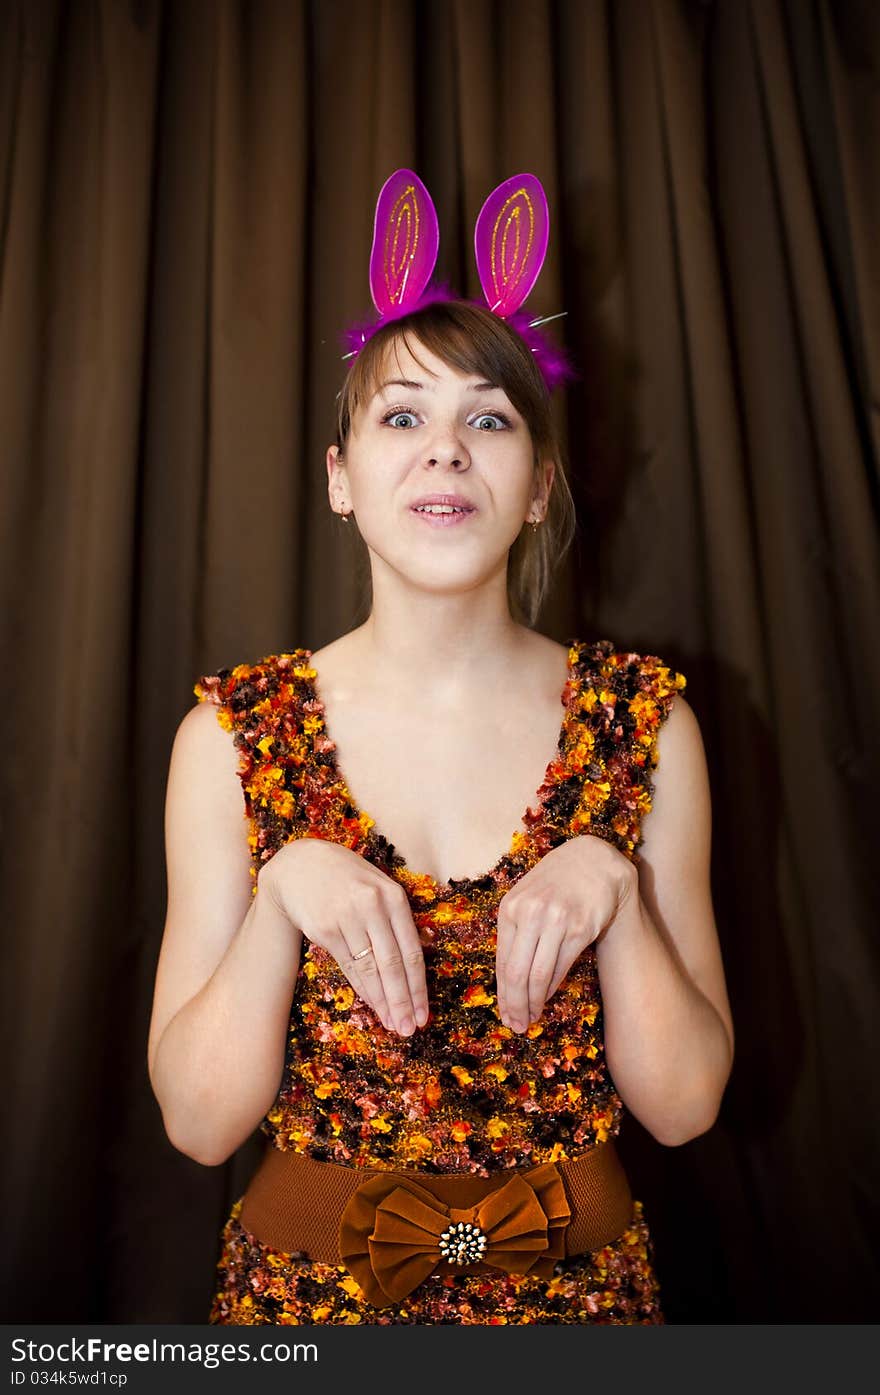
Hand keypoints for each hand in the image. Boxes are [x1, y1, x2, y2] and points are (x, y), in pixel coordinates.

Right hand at [259, 838, 427, 1036]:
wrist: (299, 864)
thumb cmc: (347, 878)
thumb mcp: (379, 886)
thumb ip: (397, 919)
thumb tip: (415, 965)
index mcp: (394, 896)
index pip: (412, 951)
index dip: (419, 987)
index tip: (424, 1013)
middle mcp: (372, 906)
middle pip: (393, 964)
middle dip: (403, 1001)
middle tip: (410, 1029)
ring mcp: (346, 917)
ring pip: (369, 969)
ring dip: (382, 1001)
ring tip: (393, 1024)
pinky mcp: (323, 928)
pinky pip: (347, 965)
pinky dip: (361, 988)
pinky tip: (371, 1004)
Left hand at [495, 835, 636, 1032]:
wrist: (595, 861)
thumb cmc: (556, 883)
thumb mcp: (527, 898)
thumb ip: (516, 932)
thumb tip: (508, 981)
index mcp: (510, 907)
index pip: (502, 962)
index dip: (502, 994)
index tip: (505, 1014)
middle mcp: (530, 913)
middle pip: (516, 973)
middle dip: (515, 1005)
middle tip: (517, 1026)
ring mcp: (555, 920)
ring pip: (539, 974)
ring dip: (534, 1002)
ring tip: (531, 1018)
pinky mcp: (580, 927)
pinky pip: (561, 966)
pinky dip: (553, 988)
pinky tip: (548, 999)